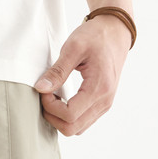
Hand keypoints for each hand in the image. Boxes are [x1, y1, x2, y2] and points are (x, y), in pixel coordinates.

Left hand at [33, 14, 131, 135]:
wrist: (116, 30)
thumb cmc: (97, 36)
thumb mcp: (74, 47)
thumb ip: (57, 71)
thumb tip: (41, 88)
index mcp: (99, 88)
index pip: (70, 115)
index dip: (51, 107)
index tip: (44, 90)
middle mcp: (105, 101)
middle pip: (72, 128)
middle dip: (53, 116)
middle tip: (46, 97)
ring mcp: (105, 105)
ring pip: (77, 128)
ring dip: (60, 118)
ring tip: (54, 97)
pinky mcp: (102, 104)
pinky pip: (82, 121)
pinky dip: (68, 116)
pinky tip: (62, 100)